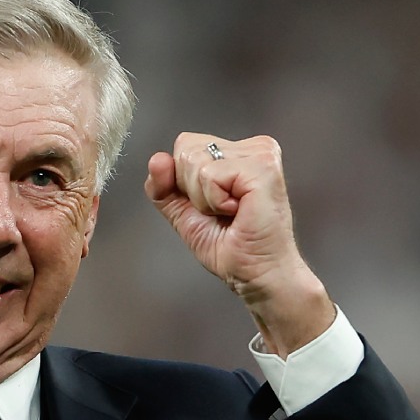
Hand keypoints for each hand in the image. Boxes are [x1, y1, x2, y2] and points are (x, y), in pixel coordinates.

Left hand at [144, 133, 333, 356]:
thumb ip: (163, 185)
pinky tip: (238, 212)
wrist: (255, 276)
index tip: (212, 206)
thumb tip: (157, 159)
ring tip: (231, 214)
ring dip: (204, 199)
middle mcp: (253, 147)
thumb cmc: (231, 248)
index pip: (185, 144)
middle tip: (223, 213)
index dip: (183, 182)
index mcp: (238, 152)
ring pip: (195, 161)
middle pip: (186, 148)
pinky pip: (210, 175)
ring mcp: (261, 154)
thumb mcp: (183, 212)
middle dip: (192, 190)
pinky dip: (214, 202)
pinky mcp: (262, 168)